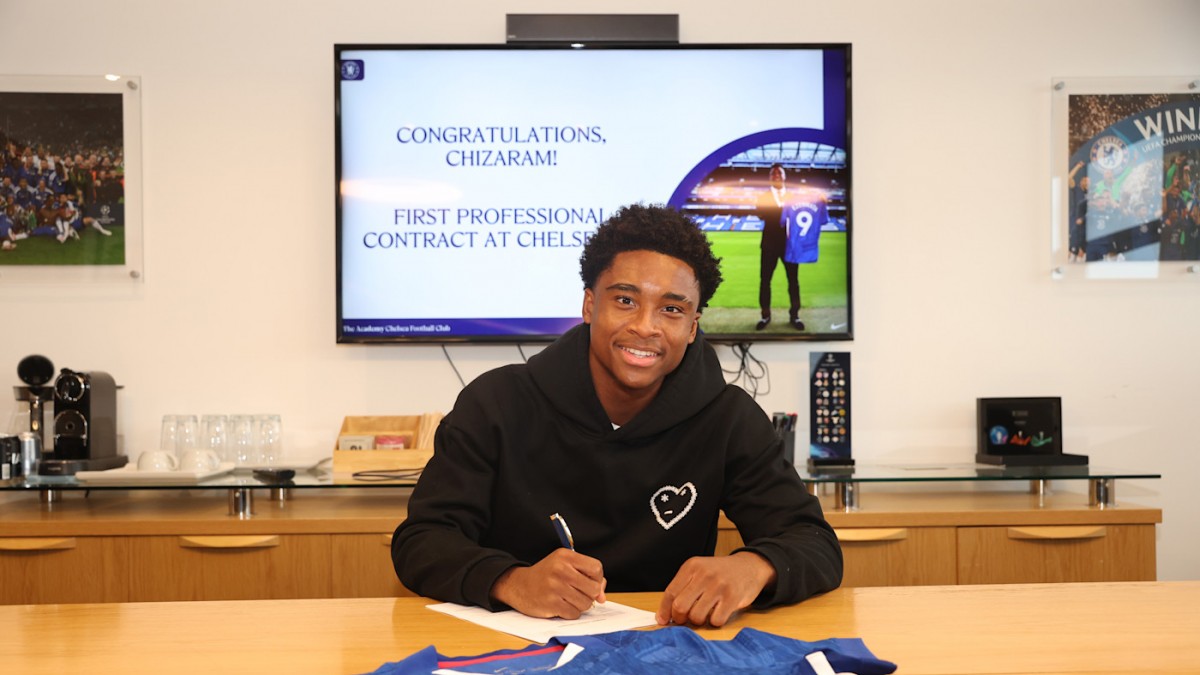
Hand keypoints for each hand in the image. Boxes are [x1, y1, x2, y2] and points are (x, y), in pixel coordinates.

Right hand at [490, 548, 606, 618]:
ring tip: (569, 599)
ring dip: (580, 605)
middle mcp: (560, 569)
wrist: (519, 585)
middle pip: (593, 588)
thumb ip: (586, 576)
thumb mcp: (564, 566)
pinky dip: (571, 612)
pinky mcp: (551, 603)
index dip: (597, 579)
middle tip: (579, 593)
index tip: (590, 583)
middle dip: (590, 595)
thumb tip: (602, 596)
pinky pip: (574, 613)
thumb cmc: (546, 576)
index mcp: (565, 556)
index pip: (596, 568)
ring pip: (585, 603)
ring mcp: (555, 587)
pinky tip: (561, 606)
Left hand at [656, 551, 775, 626]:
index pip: (670, 592)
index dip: (665, 610)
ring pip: (696, 616)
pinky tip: (718, 613)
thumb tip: (663, 616)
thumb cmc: (720, 573)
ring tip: (704, 614)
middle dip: (680, 618)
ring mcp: (718, 585)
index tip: (663, 620)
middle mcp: (704, 574)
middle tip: (685, 619)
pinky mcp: (732, 597)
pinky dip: (714, 622)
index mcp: (692, 566)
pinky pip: (715, 620)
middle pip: (680, 606)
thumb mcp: (699, 572)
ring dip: (698, 621)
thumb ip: (682, 589)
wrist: (749, 566)